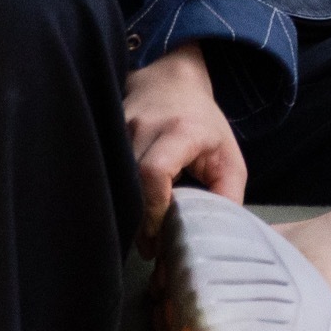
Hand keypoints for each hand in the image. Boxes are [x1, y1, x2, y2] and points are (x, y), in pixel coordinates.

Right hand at [121, 46, 244, 231]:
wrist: (170, 83)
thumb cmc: (204, 125)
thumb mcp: (229, 157)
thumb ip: (228, 195)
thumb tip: (216, 234)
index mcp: (179, 131)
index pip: (154, 172)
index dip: (154, 208)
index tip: (160, 235)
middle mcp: (142, 127)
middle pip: (130, 182)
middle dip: (139, 220)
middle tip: (150, 248)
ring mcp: (116, 129)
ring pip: (113, 180)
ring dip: (126, 211)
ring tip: (141, 235)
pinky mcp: (101, 136)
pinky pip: (104, 173)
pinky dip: (115, 197)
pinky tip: (127, 212)